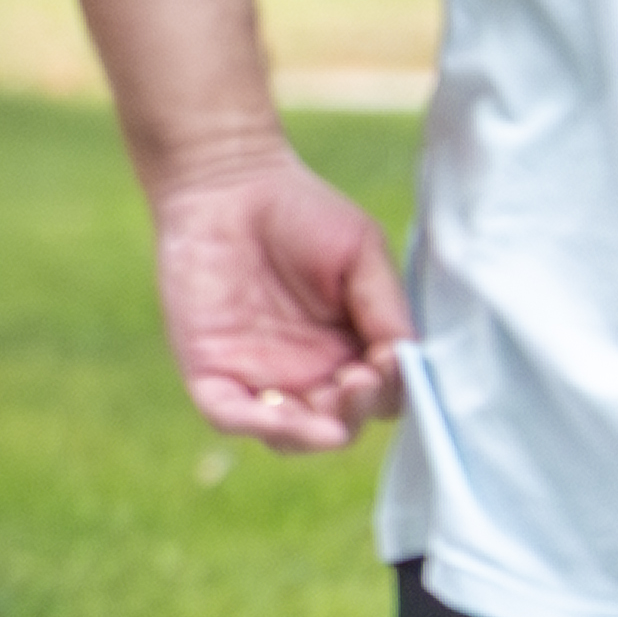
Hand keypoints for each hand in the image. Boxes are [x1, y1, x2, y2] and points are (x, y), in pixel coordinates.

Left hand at [147, 151, 409, 451]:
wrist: (227, 182)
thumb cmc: (302, 212)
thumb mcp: (362, 254)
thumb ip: (385, 307)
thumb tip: (408, 359)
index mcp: (350, 349)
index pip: (383, 396)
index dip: (393, 390)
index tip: (391, 361)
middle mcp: (308, 372)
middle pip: (340, 422)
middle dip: (356, 411)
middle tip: (359, 378)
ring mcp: (258, 374)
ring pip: (289, 435)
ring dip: (313, 431)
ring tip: (332, 399)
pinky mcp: (209, 367)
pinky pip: (228, 413)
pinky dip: (255, 423)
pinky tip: (280, 414)